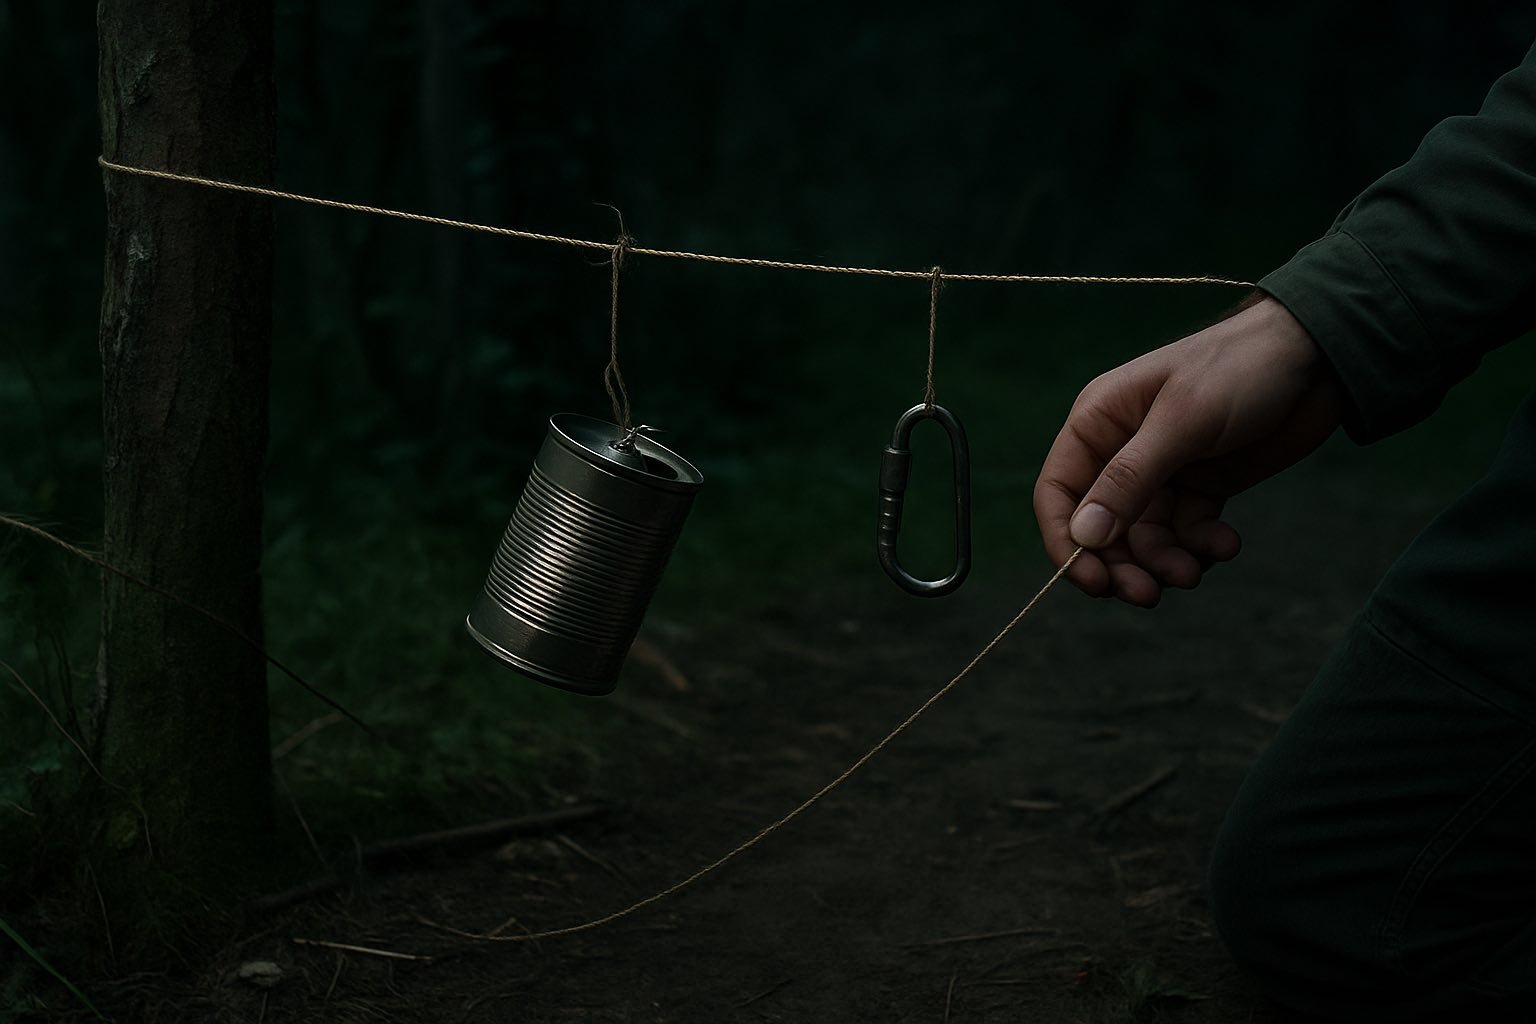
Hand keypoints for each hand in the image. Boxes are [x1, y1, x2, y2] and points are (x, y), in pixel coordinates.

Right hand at [1032, 295, 1345, 605]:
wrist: (1318, 357)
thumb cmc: (1239, 369)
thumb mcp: (1182, 422)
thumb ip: (1129, 480)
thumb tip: (1082, 537)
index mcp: (1098, 423)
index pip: (1058, 492)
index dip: (1066, 542)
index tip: (1093, 582)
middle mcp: (1121, 451)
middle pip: (1099, 527)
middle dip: (1121, 564)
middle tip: (1148, 594)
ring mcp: (1162, 472)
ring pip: (1144, 538)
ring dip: (1165, 561)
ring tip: (1195, 572)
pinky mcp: (1201, 487)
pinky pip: (1186, 532)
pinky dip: (1201, 546)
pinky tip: (1227, 544)